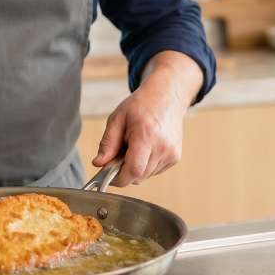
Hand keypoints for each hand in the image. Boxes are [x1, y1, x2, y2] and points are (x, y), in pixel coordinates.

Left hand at [92, 53, 198, 186]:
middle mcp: (162, 146)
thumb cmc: (141, 105)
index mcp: (146, 135)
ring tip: (133, 147)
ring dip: (136, 168)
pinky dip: (145, 165)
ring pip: (146, 176)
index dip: (119, 178)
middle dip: (125, 171)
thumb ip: (107, 143)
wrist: (166, 97)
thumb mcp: (117, 119)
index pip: (134, 170)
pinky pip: (155, 171)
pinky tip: (144, 149)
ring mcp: (171, 153)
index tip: (109, 175)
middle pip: (139, 176)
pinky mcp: (175, 157)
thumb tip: (98, 163)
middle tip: (119, 154)